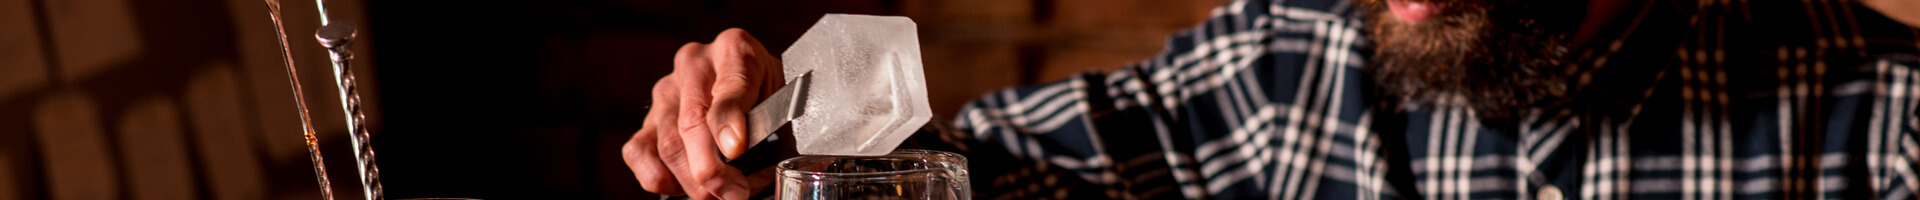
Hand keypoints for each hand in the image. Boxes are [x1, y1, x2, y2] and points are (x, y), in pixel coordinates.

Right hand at [624, 28, 781, 198]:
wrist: (755, 92)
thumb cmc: (772, 101)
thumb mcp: (784, 107)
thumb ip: (772, 131)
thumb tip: (757, 176)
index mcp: (735, 49)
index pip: (729, 87)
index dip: (728, 122)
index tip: (736, 150)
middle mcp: (695, 63)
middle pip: (692, 122)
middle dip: (711, 168)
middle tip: (734, 194)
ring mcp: (667, 89)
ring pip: (667, 143)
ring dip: (692, 181)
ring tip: (720, 195)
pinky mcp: (648, 116)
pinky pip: (639, 151)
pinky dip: (659, 178)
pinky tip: (683, 185)